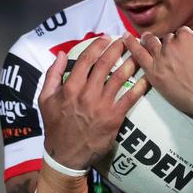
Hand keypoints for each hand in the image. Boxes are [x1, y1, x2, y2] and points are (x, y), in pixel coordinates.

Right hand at [38, 36, 148, 168]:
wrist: (66, 155)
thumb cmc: (55, 126)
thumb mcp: (45, 99)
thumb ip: (52, 75)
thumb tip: (59, 54)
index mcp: (70, 88)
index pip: (86, 60)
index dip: (97, 45)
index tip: (105, 37)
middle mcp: (87, 94)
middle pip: (105, 65)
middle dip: (117, 49)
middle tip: (126, 40)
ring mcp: (102, 106)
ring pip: (119, 78)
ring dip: (131, 62)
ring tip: (139, 53)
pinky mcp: (114, 118)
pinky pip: (130, 98)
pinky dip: (140, 86)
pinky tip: (148, 77)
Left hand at [123, 27, 192, 118]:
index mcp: (187, 37)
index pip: (180, 32)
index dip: (181, 40)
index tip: (182, 47)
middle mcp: (172, 45)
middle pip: (165, 38)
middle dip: (168, 43)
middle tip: (169, 49)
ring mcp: (161, 59)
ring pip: (150, 43)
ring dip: (148, 40)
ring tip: (145, 38)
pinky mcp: (154, 73)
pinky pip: (138, 55)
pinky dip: (131, 45)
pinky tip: (125, 38)